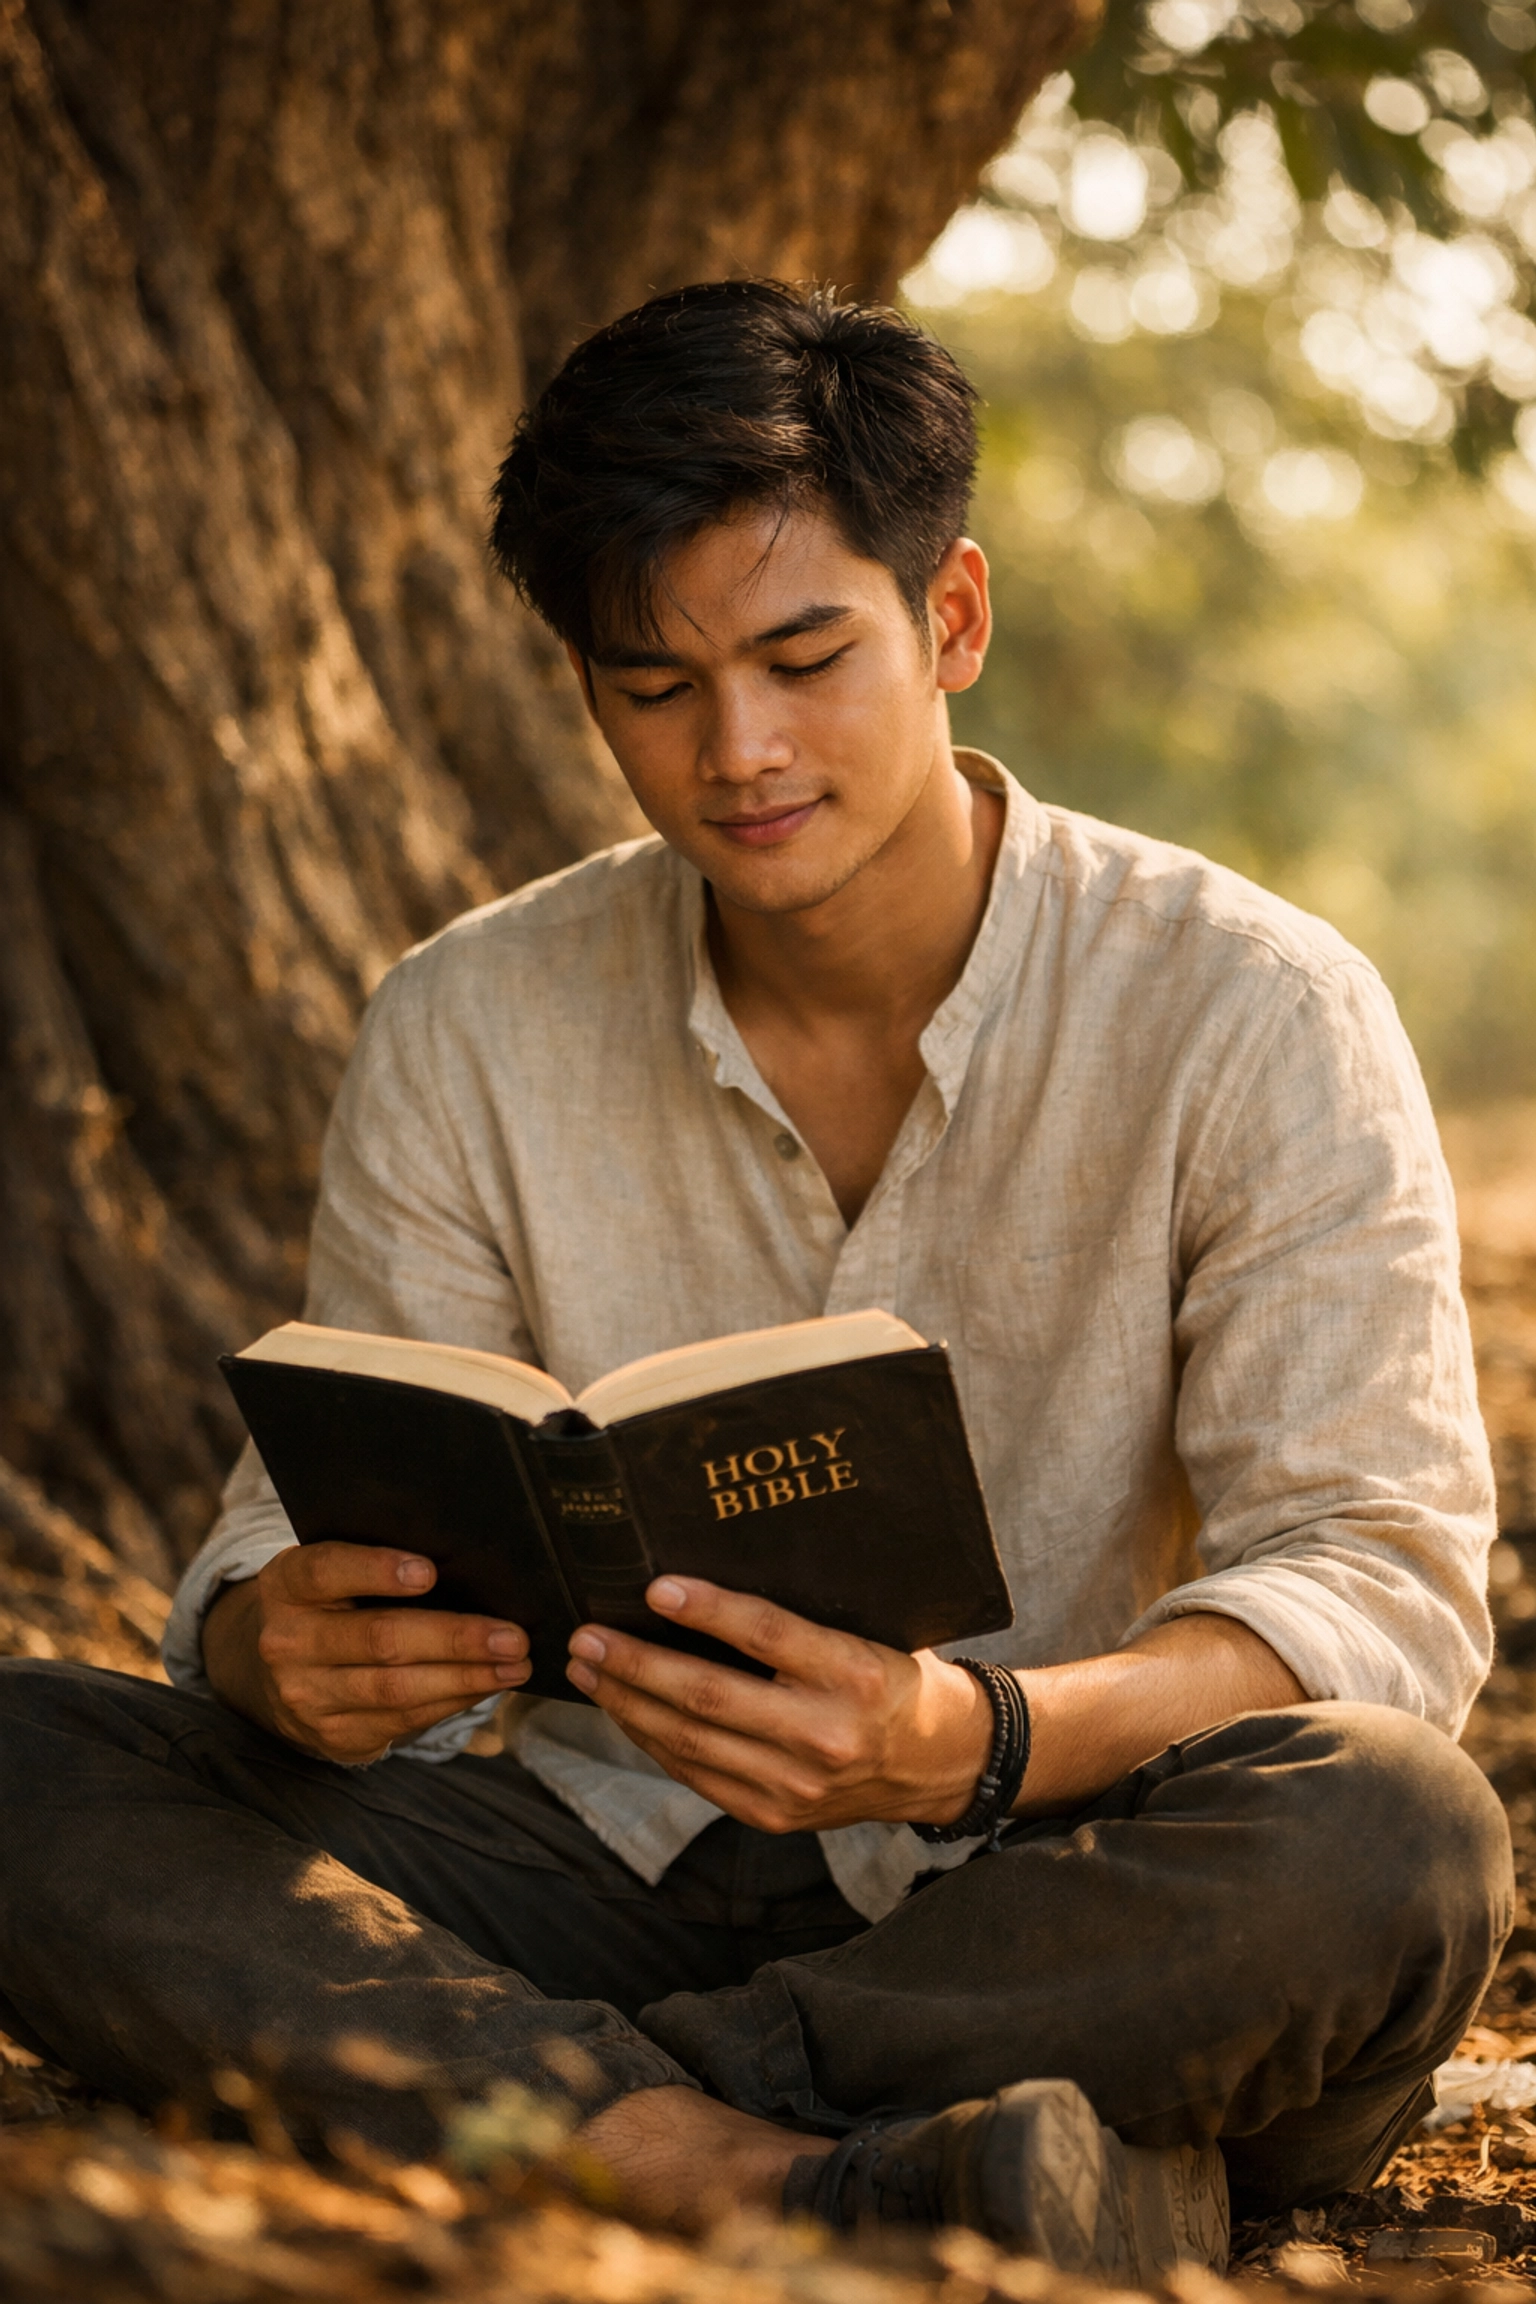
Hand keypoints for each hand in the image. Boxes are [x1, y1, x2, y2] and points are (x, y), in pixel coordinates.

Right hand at [202, 1543, 530, 1764]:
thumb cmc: (328, 1604)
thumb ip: (375, 1564)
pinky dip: (452, 1702)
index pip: (327, 1571)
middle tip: (511, 1635)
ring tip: (513, 1665)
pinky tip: (485, 1687)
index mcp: (287, 1584)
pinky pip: (402, 1720)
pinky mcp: (332, 1735)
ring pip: (396, 1689)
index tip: (429, 1571)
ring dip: (466, 1678)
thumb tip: (467, 1562)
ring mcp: (307, 1694)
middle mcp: (288, 1641)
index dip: (376, 1570)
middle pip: (379, 1639)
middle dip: (455, 1638)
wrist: (272, 1671)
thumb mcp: (332, 1574)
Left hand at [565, 1576, 992, 1833]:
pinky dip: (652, 1740)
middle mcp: (825, 1734)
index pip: (768, 1636)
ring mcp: (797, 1784)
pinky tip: (624, 1711)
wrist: (937, 1761)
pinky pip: (696, 1774)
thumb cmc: (893, 1677)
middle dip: (636, 1665)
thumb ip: (799, 1620)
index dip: (707, 1611)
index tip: (654, 1588)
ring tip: (587, 1670)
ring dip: (628, 1704)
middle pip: (710, 1697)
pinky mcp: (776, 1815)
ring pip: (690, 1741)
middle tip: (587, 1637)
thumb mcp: (867, 1632)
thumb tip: (705, 1582)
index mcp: (854, 1673)